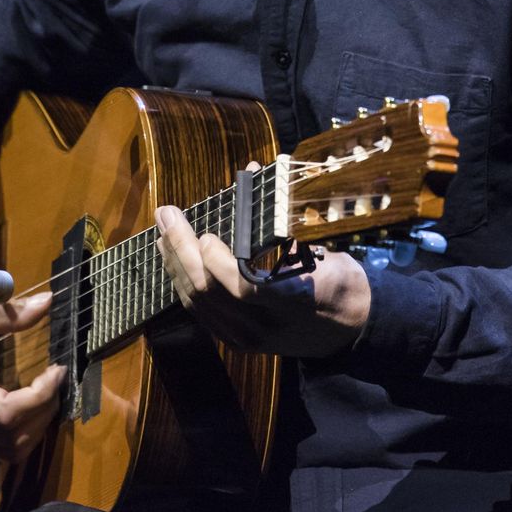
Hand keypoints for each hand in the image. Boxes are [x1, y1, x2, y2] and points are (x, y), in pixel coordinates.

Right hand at [0, 293, 63, 461]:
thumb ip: (5, 313)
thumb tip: (46, 302)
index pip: (8, 414)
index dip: (40, 397)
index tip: (56, 370)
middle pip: (12, 440)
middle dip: (44, 412)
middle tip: (55, 379)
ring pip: (4, 449)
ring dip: (33, 426)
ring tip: (44, 392)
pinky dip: (18, 431)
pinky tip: (25, 402)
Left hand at [154, 205, 370, 356]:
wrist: (349, 330)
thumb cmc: (339, 282)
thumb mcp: (323, 253)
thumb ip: (284, 220)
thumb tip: (253, 170)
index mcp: (293, 302)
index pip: (244, 287)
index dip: (218, 262)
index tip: (206, 234)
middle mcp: (265, 326)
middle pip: (210, 292)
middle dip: (181, 250)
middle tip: (166, 215)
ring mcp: (248, 339)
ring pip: (198, 303)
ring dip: (175, 265)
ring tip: (163, 233)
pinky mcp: (236, 342)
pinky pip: (200, 312)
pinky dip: (183, 283)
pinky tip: (175, 260)